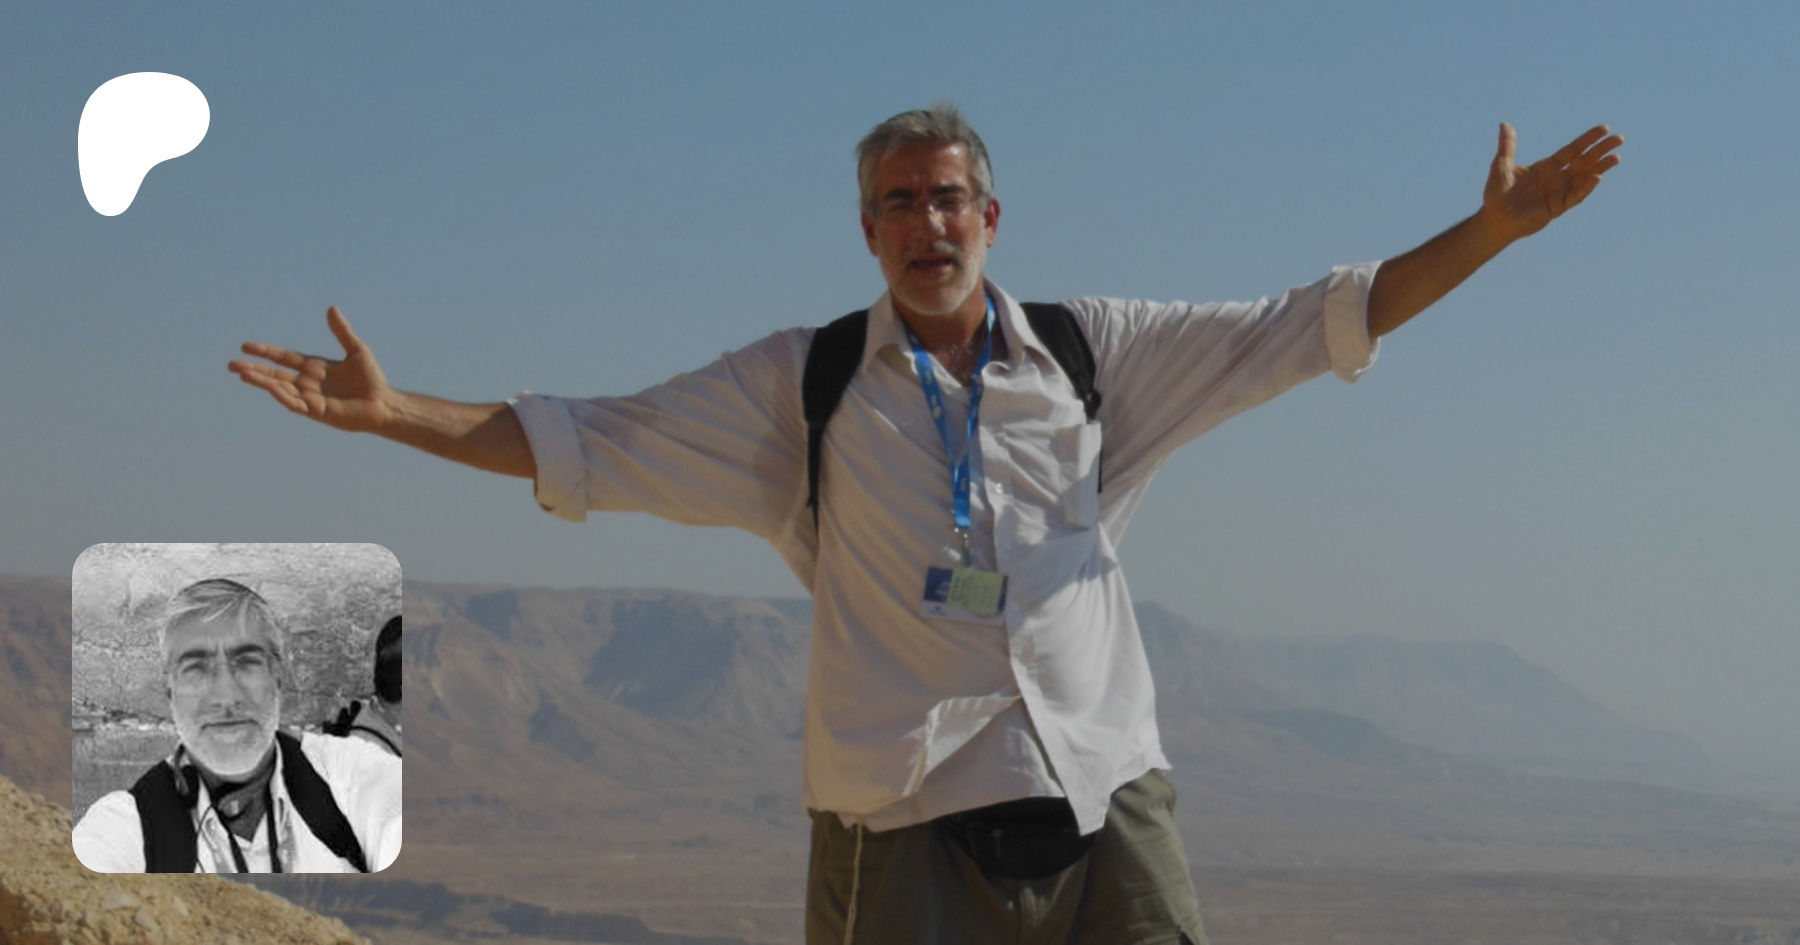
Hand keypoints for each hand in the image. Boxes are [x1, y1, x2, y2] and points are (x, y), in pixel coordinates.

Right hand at [229, 307, 393, 432]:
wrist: (383, 404)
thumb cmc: (372, 379)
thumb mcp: (356, 350)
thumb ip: (342, 331)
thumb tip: (331, 308)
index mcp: (313, 367)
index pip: (283, 358)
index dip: (266, 352)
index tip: (246, 346)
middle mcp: (307, 382)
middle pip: (275, 374)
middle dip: (254, 369)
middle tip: (231, 364)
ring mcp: (309, 398)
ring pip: (279, 388)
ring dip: (261, 381)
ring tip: (242, 374)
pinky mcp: (315, 412)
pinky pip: (293, 403)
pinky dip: (281, 395)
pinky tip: (269, 386)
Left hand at [1481, 122, 1623, 242]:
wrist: (1494, 219)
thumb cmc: (1497, 194)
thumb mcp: (1501, 165)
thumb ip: (1507, 146)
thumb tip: (1504, 124)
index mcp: (1547, 166)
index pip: (1572, 150)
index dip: (1588, 139)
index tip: (1604, 128)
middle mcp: (1557, 178)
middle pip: (1584, 161)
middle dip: (1601, 150)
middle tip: (1620, 139)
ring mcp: (1559, 193)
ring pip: (1585, 178)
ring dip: (1600, 168)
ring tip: (1616, 157)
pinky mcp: (1557, 207)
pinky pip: (1575, 196)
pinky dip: (1585, 187)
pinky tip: (1596, 177)